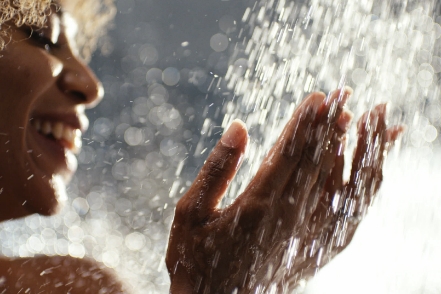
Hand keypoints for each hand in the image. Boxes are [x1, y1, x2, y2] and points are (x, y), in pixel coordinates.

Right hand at [166, 89, 402, 292]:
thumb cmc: (195, 261)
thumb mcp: (190, 214)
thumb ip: (216, 169)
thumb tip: (239, 127)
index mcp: (257, 206)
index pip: (291, 153)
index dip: (307, 122)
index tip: (320, 96)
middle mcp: (290, 219)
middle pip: (321, 162)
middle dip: (335, 124)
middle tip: (346, 94)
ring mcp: (308, 236)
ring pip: (345, 185)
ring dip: (361, 150)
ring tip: (376, 120)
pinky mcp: (317, 251)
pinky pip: (350, 213)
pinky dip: (366, 185)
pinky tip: (375, 166)